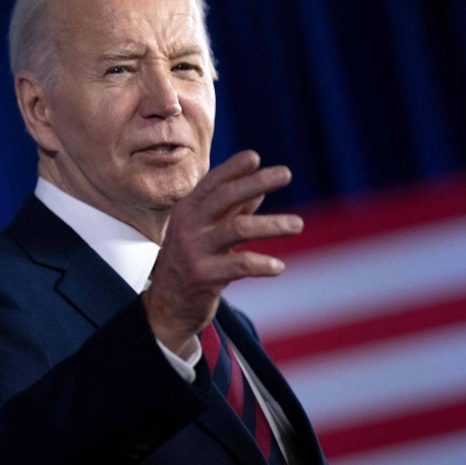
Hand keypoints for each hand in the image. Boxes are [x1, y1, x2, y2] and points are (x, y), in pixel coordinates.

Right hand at [142, 150, 302, 356]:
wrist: (167, 307)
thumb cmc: (192, 263)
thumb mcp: (206, 232)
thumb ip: (230, 211)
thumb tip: (259, 189)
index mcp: (187, 210)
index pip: (212, 182)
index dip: (233, 168)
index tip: (255, 157)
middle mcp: (187, 226)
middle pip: (225, 197)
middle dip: (257, 182)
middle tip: (286, 173)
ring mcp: (194, 250)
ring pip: (238, 228)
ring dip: (272, 225)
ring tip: (298, 225)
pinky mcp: (203, 276)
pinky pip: (239, 265)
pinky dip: (262, 265)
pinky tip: (279, 267)